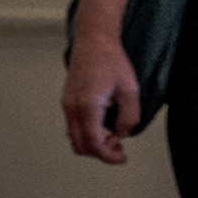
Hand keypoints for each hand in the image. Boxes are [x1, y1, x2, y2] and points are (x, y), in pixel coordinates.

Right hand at [61, 30, 140, 164]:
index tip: (122, 157)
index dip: (108, 156)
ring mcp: (67, 105)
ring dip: (92, 144)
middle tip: (118, 146)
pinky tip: (102, 125)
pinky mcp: (67, 100)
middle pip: (81, 146)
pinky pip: (73, 127)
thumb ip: (129, 117)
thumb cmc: (112, 60)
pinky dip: (86, 133)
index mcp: (88, 107)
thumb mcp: (130, 89)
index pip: (94, 144)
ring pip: (75, 138)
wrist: (94, 39)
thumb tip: (121, 134)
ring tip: (112, 135)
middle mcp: (73, 108)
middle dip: (100, 152)